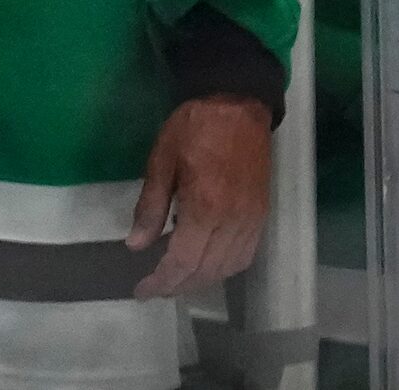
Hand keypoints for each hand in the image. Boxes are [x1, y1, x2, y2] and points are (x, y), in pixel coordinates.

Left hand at [127, 96, 271, 297]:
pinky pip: (245, 255)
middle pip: (207, 271)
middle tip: (154, 289)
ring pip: (229, 268)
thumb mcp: (160, 161)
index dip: (161, 282)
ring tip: (175, 280)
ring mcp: (252, 220)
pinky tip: (206, 264)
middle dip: (179, 286)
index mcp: (205, 207)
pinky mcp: (262, 215)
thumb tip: (136, 245)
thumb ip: (149, 206)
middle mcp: (234, 221)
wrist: (237, 106)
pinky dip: (224, 268)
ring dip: (202, 281)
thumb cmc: (192, 128)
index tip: (141, 292)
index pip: (183, 261)